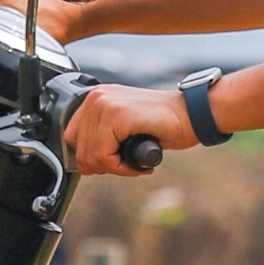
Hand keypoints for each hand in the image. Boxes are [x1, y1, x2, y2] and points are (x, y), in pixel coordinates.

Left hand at [65, 83, 193, 174]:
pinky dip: (120, 167)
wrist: (192, 115)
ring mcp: (105, 103)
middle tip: (127, 164)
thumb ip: (101, 140)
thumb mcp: (123, 130)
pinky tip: (138, 163)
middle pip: (78, 148)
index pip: (71, 137)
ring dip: (114, 168)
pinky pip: (104, 155)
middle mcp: (97, 97)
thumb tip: (83, 165)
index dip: (90, 157)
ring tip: (135, 163)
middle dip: (102, 165)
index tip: (114, 161)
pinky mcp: (117, 115)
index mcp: (96, 98)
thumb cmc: (163, 124)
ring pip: (90, 154)